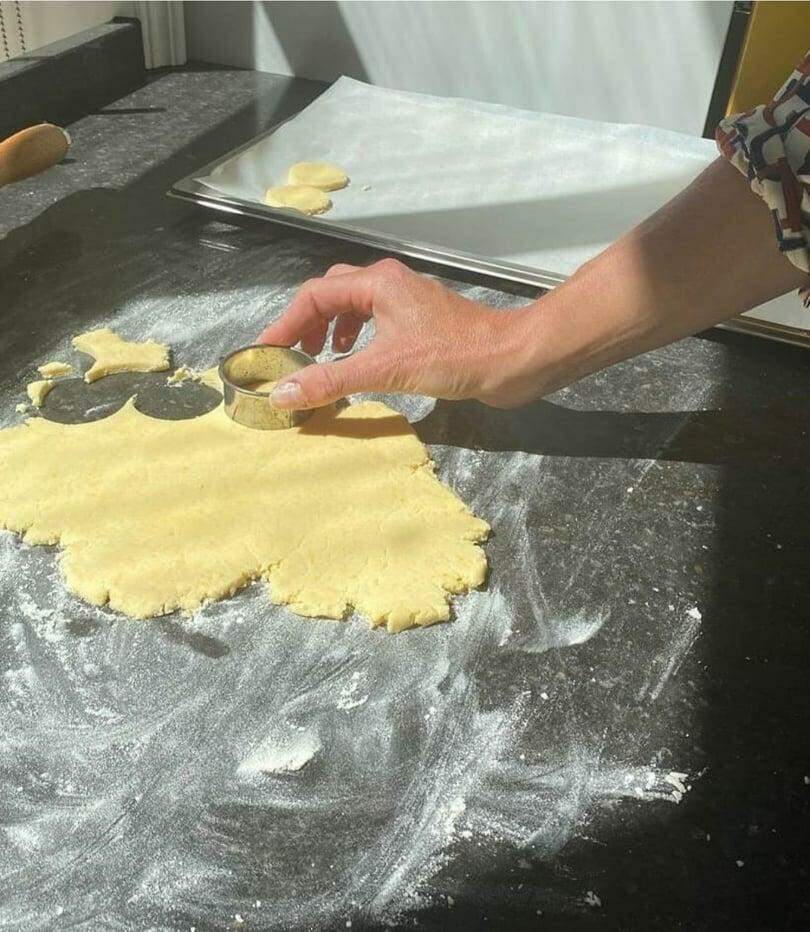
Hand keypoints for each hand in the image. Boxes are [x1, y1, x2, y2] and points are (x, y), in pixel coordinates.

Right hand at [257, 258, 535, 409]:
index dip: (284, 324)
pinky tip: (357, 361)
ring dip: (331, 331)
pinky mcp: (420, 321)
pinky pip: (374, 322)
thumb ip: (332, 380)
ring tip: (319, 360)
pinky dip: (357, 339)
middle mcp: (389, 283)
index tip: (265, 352)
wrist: (512, 358)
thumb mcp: (385, 369)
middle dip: (306, 325)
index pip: (314, 295)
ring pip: (354, 307)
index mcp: (377, 283)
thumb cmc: (454, 356)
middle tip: (291, 357)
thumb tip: (283, 393)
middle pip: (332, 295)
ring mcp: (406, 301)